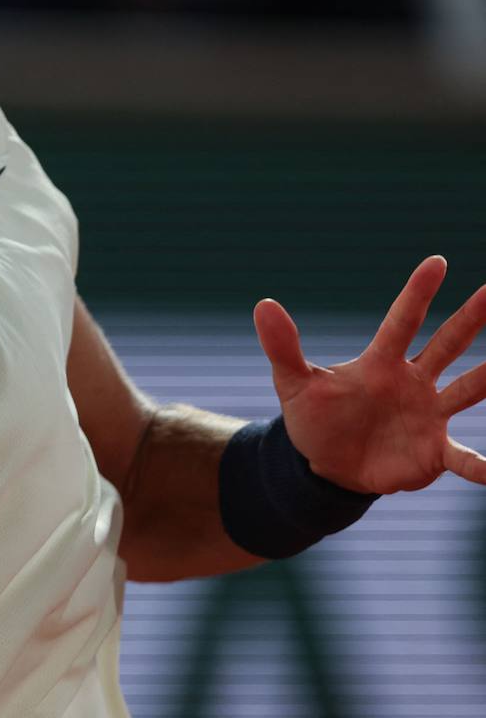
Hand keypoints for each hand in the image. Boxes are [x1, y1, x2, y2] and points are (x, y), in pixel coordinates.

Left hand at [254, 256, 485, 494]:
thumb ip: (283, 347)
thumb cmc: (315, 417)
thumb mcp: (293, 383)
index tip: (437, 261)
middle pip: (447, 344)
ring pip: (467, 391)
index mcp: (380, 362)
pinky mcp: (433, 451)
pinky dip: (480, 466)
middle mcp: (412, 382)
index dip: (417, 293)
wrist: (325, 465)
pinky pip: (463, 458)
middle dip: (471, 318)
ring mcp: (428, 415)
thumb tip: (263, 304)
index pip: (401, 321)